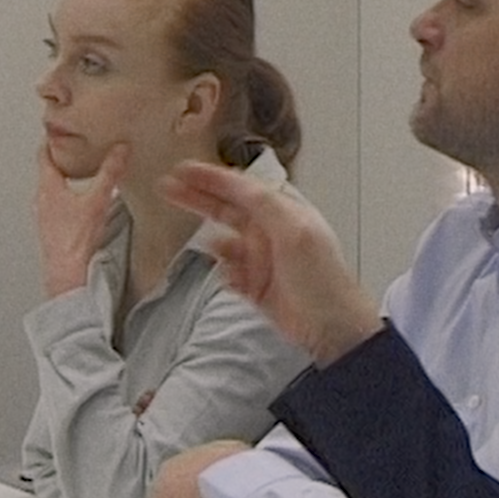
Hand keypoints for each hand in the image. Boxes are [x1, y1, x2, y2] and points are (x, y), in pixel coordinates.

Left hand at [35, 142, 128, 297]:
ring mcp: (44, 217)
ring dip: (62, 182)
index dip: (51, 141)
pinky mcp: (51, 232)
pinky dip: (65, 201)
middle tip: (71, 152)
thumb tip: (119, 150)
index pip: (43, 155)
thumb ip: (110, 173)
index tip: (57, 131)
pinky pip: (56, 209)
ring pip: (50, 192)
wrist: (67, 274)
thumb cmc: (75, 241)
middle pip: (46, 172)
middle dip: (59, 160)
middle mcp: (41, 200)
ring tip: (77, 177)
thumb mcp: (97, 200)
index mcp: (47, 187)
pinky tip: (79, 209)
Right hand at [161, 161, 381, 365]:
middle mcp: (271, 232)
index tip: (182, 168)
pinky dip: (225, 274)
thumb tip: (237, 183)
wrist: (332, 329)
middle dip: (197, 198)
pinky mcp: (256, 287)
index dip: (212, 177)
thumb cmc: (322, 278)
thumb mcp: (296, 232)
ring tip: (211, 247)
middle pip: (226, 208)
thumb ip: (266, 205)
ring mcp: (262, 260)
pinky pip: (228, 274)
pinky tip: (232, 280)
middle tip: (166, 187)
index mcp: (284, 213)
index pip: (242, 187)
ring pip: (225, 243)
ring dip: (214, 244)